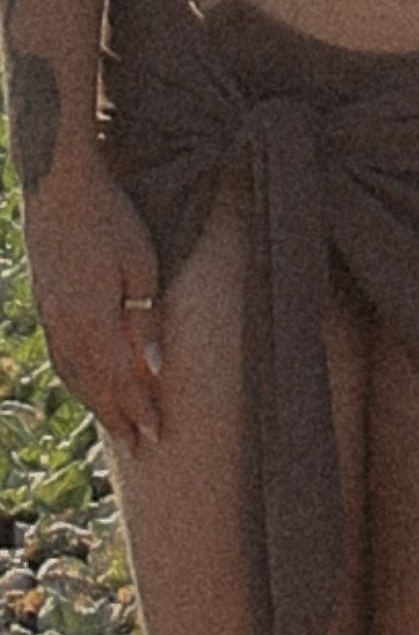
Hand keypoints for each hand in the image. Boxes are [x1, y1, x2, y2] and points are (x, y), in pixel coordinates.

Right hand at [24, 160, 163, 451]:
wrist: (59, 188)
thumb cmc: (111, 221)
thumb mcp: (141, 267)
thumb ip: (144, 321)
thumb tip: (155, 368)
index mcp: (93, 322)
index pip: (120, 379)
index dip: (139, 409)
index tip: (157, 435)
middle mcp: (67, 327)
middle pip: (94, 385)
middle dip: (118, 416)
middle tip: (139, 445)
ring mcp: (51, 316)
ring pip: (72, 373)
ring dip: (94, 402)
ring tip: (114, 425)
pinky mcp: (45, 303)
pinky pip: (59, 355)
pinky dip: (75, 378)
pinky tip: (83, 382)